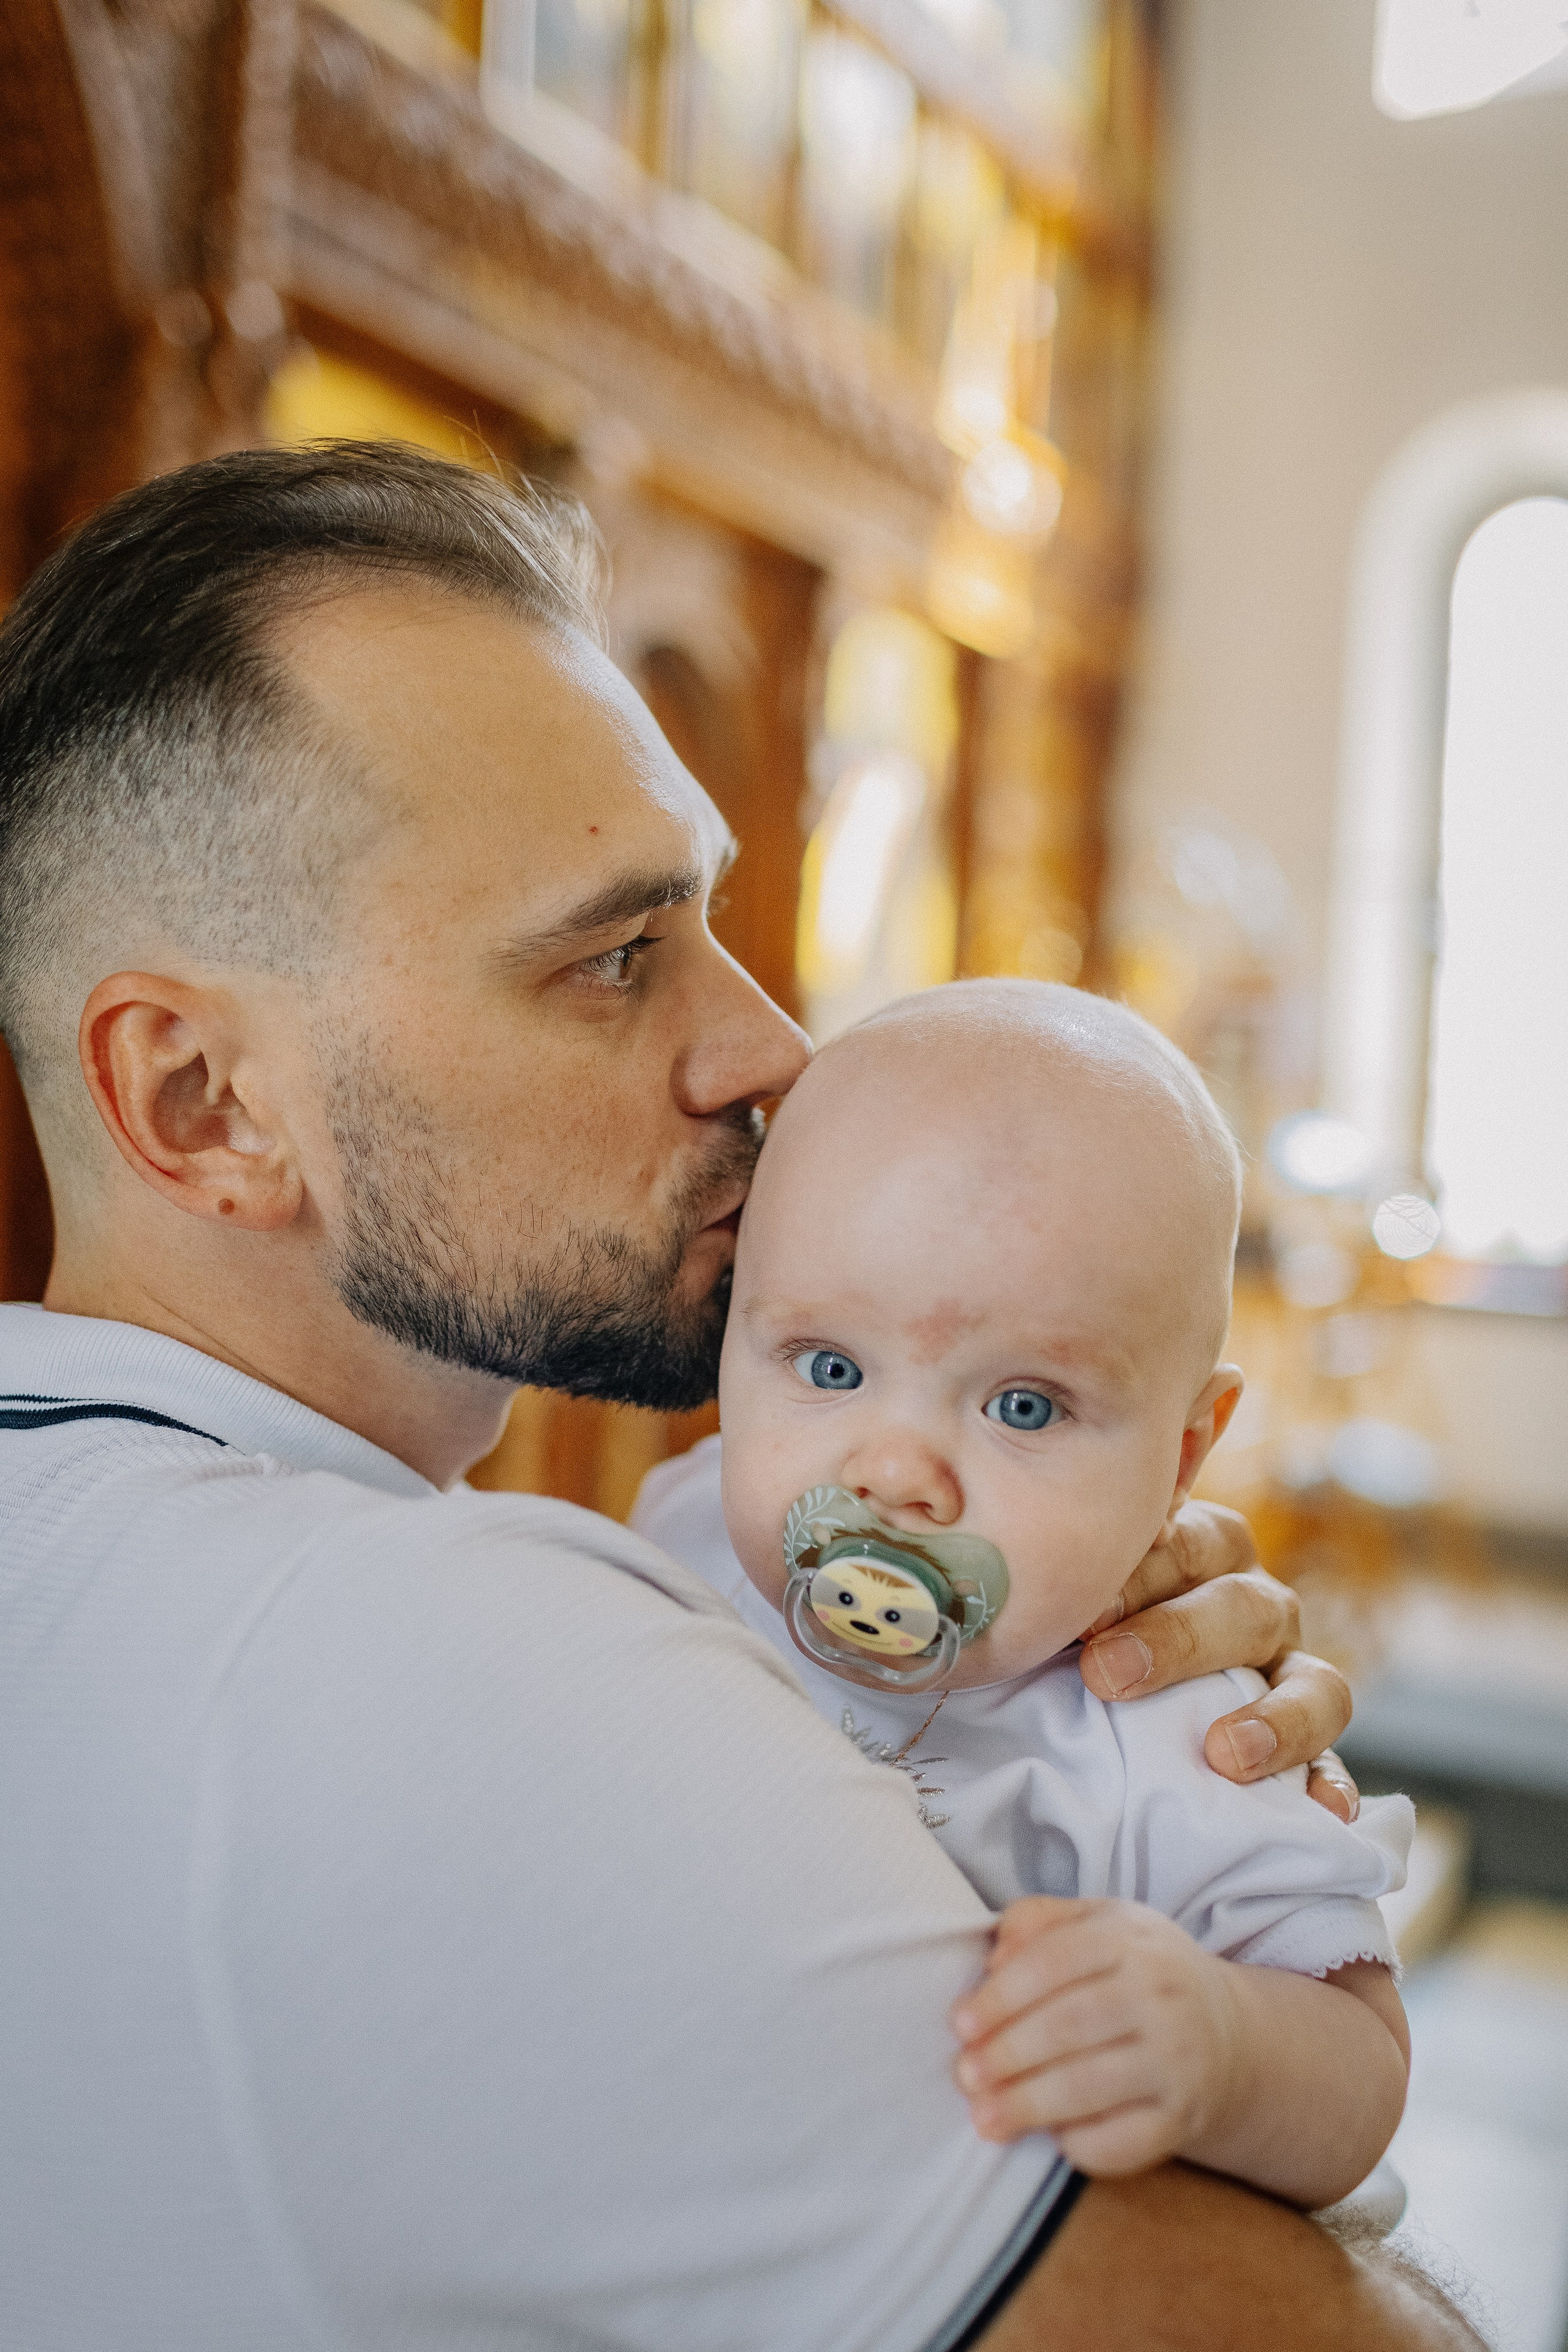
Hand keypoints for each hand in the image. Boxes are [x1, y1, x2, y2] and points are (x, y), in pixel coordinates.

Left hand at [950, 1896, 1242, 2175]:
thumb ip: (1041, 1922)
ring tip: (984, 2118)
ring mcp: (1178, 2059)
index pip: (1054, 1962)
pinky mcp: (1184, 2117)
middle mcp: (1160, 1996)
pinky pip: (1124, 2140)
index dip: (1001, 1996)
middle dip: (1006, 2054)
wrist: (1226, 2031)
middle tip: (964, 2075)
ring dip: (1027, 2105)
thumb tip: (993, 1958)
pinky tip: (1052, 2139)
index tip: (960, 2023)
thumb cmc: (1139, 1973)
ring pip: (1089, 2087)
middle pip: (1068, 2026)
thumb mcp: (1099, 1925)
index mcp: (1129, 1939)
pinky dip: (1081, 2144)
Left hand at [1077, 1501, 1357, 1820]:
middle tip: (1108, 1674)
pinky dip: (1330, 1783)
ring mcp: (1287, 1673)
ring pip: (1313, 1681)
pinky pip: (1333, 1762)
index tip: (1084, 1611)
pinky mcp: (1308, 1742)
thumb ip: (1066, 1576)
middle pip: (1244, 1607)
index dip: (1143, 1570)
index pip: (1189, 1540)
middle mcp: (1253, 1603)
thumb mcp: (1069, 1598)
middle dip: (1178, 1640)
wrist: (1095, 1688)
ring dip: (1274, 1718)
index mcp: (1198, 1551)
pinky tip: (1323, 1812)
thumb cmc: (1073, 1635)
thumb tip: (1017, 1559)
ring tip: (1225, 1755)